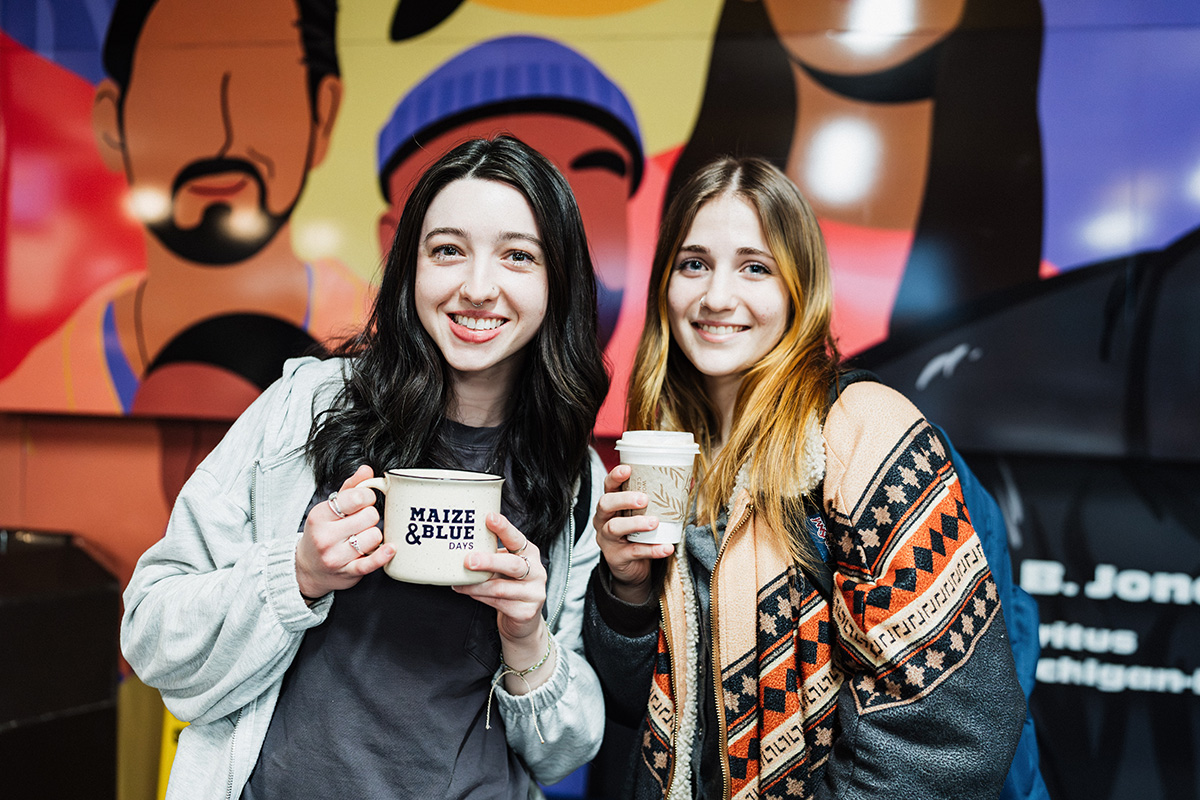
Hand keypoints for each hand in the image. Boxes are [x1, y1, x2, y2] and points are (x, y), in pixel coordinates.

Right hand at [295, 465, 395, 599]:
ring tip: (362, 538)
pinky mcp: (348, 573)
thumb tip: (366, 470)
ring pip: (374, 536)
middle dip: (371, 517)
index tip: (364, 502)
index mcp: (320, 515)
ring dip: (374, 536)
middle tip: (361, 523)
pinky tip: (390, 549)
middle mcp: (325, 536)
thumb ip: (350, 488)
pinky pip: (371, 562)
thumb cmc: (322, 534)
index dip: (367, 497)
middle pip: (370, 516)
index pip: (357, 497)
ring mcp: (336, 556)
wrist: (308, 569)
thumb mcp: (329, 509)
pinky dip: (383, 555)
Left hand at [453, 514, 552, 692]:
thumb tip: (459, 543)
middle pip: (513, 564)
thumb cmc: (508, 585)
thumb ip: (491, 555)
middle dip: (489, 561)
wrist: (523, 619)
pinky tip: (469, 593)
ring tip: (459, 583)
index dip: (504, 528)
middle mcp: (536, 571)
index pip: (517, 538)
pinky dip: (480, 597)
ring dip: (476, 585)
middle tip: (469, 560)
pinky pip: (498, 603)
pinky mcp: (526, 611)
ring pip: (500, 587)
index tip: (489, 517)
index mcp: (529, 553)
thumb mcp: (503, 566)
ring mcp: (534, 592)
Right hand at [593, 464, 675, 604]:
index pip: (608, 486)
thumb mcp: (646, 514)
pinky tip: (666, 548)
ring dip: (636, 523)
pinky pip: (633, 552)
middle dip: (624, 499)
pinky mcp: (616, 557)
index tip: (628, 469)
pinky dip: (652, 550)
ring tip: (654, 522)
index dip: (615, 476)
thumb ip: (664, 499)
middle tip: (644, 499)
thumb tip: (689, 481)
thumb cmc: (638, 533)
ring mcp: (607, 539)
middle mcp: (604, 519)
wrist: (632, 567)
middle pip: (605, 503)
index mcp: (612, 504)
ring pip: (615, 527)